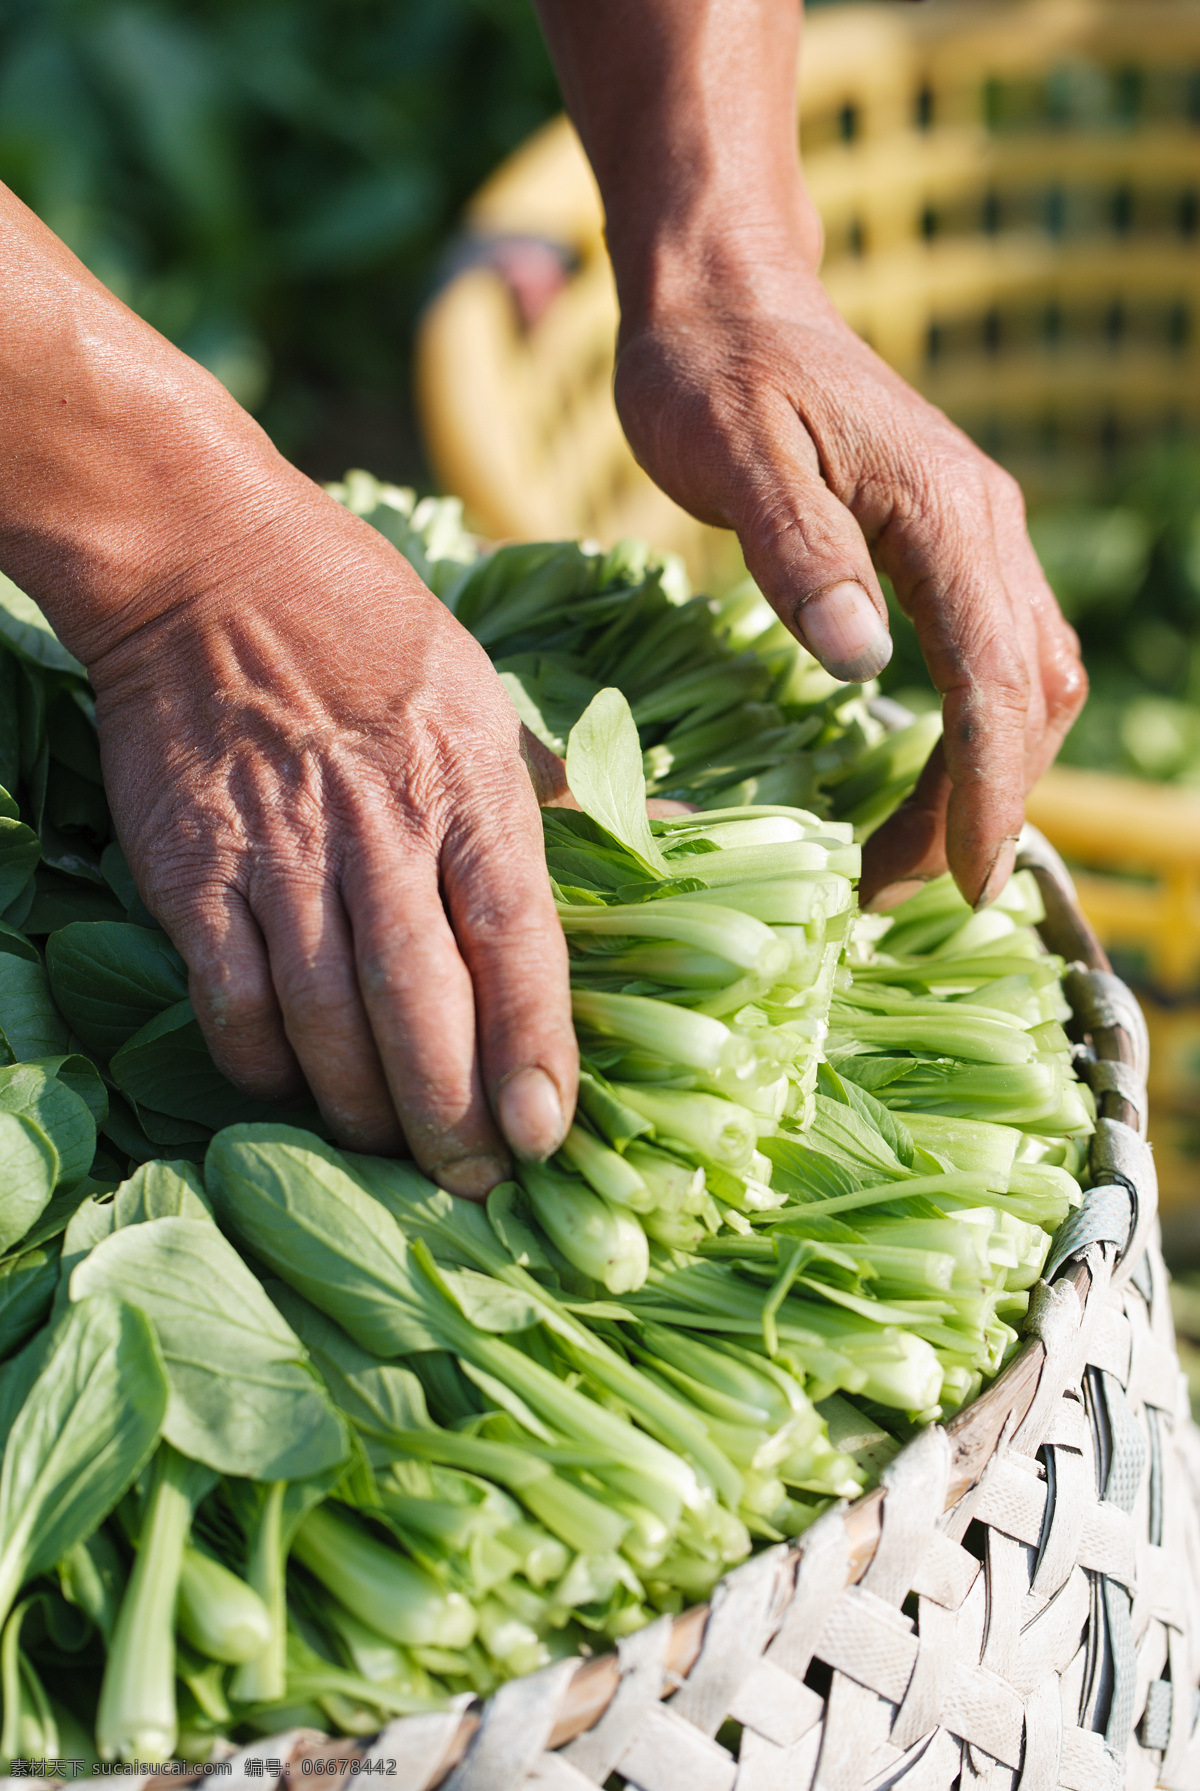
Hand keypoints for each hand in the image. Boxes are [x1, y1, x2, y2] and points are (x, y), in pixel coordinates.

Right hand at [87, 475, 576, 1194]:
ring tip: (390, 1154)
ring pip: (324, 1015)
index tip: (548, 1133)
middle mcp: (381, 825)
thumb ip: (570, 791)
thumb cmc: (370, 631)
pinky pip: (230, 996)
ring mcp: (281, 849)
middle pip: (420, 1003)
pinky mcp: (193, 865)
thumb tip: (687, 826)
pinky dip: (261, 1059)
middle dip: (450, 1111)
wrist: (211, 565)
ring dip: (360, 1104)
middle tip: (474, 1184)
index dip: (533, 1048)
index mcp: (470, 785)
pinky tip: (290, 1087)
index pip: (517, 941)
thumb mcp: (488, 695)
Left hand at [530, 0, 1086, 912]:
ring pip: (1027, 677)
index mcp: (946, 512)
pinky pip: (994, 654)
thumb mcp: (736, 458)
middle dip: (985, 802)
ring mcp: (974, 533)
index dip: (985, 790)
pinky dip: (974, 731)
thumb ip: (800, 556)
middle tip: (905, 891)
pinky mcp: (946, 544)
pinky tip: (921, 779)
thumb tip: (865, 668)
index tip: (959, 881)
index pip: (995, 678)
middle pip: (1031, 691)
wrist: (726, 295)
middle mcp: (985, 525)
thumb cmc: (711, 372)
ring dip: (985, 775)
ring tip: (909, 859)